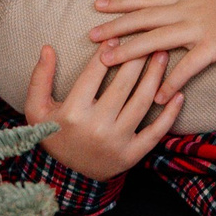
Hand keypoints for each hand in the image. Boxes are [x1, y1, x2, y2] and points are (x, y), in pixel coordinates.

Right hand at [24, 44, 182, 180]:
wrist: (66, 176)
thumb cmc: (53, 135)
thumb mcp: (36, 109)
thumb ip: (40, 77)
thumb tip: (48, 47)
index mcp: (73, 113)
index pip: (94, 74)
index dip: (106, 53)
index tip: (116, 39)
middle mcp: (96, 127)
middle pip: (123, 84)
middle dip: (137, 58)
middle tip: (148, 40)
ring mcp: (116, 142)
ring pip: (142, 102)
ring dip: (155, 76)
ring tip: (162, 56)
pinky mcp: (132, 155)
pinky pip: (156, 132)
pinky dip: (170, 114)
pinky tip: (179, 95)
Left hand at [89, 0, 215, 96]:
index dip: (120, 2)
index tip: (97, 5)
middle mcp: (184, 11)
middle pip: (143, 19)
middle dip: (115, 27)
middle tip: (91, 35)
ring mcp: (196, 29)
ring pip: (156, 40)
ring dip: (129, 51)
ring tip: (107, 60)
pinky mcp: (211, 47)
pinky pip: (188, 67)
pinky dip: (172, 81)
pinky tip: (158, 97)